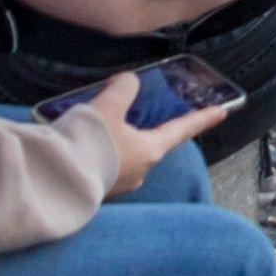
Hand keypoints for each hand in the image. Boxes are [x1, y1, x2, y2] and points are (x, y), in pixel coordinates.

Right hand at [68, 69, 222, 198]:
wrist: (54, 182)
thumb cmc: (89, 142)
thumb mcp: (108, 104)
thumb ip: (123, 87)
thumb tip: (126, 82)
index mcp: (151, 150)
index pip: (182, 130)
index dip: (201, 118)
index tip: (221, 112)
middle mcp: (141, 172)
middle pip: (150, 145)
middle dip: (143, 132)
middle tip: (132, 119)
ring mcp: (119, 186)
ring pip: (125, 158)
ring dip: (117, 144)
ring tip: (98, 130)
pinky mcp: (97, 193)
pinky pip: (105, 168)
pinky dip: (100, 155)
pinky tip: (83, 148)